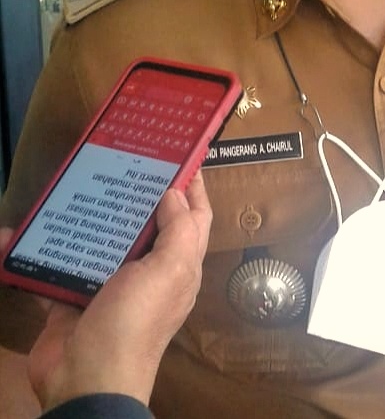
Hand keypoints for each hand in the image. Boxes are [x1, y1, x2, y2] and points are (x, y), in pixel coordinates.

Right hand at [25, 172, 211, 411]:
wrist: (85, 380)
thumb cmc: (135, 322)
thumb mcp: (169, 273)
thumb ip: (179, 231)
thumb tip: (177, 193)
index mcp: (179, 266)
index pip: (195, 217)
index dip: (194, 187)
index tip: (182, 154)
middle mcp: (149, 272)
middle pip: (150, 223)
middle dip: (140, 192)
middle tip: (126, 158)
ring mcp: (111, 283)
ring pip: (107, 239)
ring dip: (97, 214)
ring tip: (86, 179)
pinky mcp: (75, 294)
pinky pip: (63, 262)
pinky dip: (51, 246)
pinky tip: (39, 223)